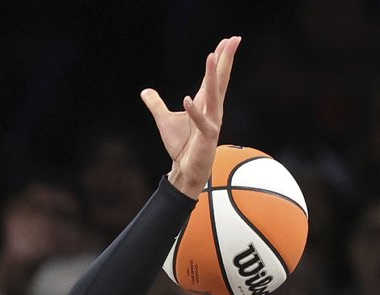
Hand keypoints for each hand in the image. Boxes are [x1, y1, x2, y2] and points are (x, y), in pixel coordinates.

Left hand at [141, 36, 239, 196]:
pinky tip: (187, 98)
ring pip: (213, 95)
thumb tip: (145, 91)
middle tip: (234, 39)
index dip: (219, 59)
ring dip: (213, 76)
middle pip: (220, 80)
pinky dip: (194, 111)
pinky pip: (201, 122)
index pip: (213, 77)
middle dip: (226, 59)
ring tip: (213, 56)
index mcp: (204, 104)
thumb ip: (156, 104)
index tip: (227, 41)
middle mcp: (212, 110)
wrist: (185, 170)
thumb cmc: (181, 145)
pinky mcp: (207, 137)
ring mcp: (212, 123)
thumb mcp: (164, 121)